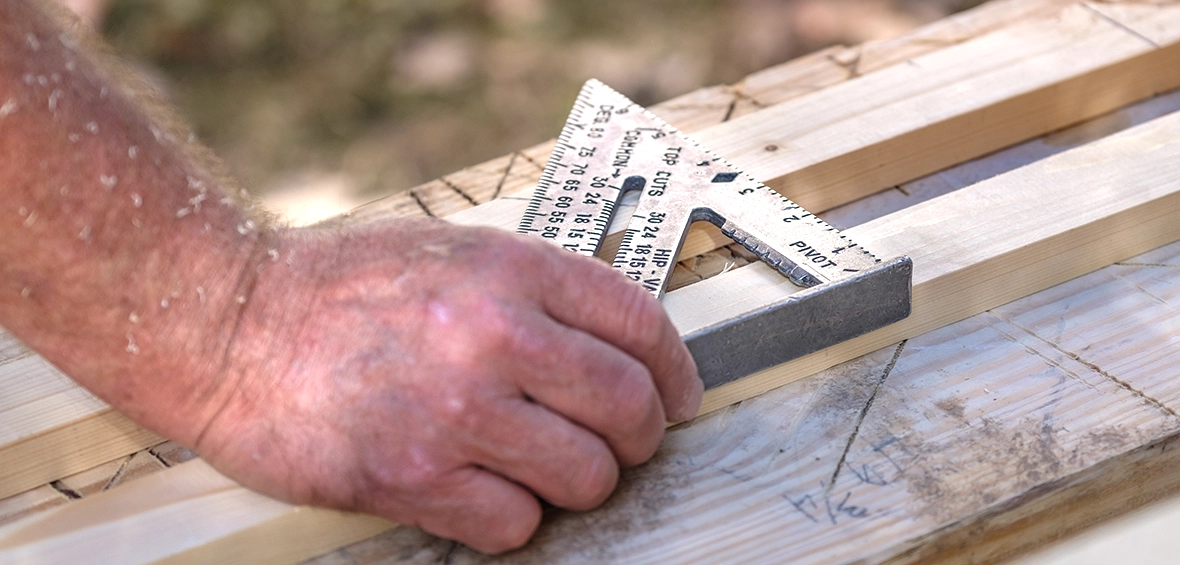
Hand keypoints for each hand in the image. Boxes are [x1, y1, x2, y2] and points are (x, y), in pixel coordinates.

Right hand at [191, 218, 702, 552]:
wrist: (230, 325)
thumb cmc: (334, 286)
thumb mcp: (450, 250)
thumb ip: (533, 289)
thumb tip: (612, 343)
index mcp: (509, 270)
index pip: (639, 324)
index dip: (675, 369)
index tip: (677, 396)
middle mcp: (492, 335)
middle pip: (628, 407)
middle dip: (641, 436)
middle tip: (623, 443)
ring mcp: (455, 410)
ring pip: (585, 475)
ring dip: (579, 481)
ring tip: (545, 467)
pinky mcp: (413, 476)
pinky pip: (515, 523)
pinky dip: (513, 516)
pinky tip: (486, 490)